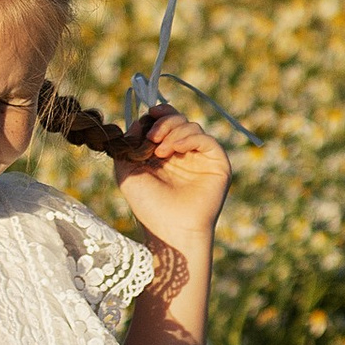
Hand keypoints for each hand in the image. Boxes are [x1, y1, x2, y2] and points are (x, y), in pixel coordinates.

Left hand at [116, 104, 228, 252]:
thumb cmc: (149, 206)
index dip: (157, 115)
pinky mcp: (217, 163)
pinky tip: (175, 149)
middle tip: (152, 136)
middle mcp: (184, 153)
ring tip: (161, 151)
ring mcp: (201, 158)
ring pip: (191, 126)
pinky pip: (206, 139)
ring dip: (173, 132)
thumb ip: (128, 145)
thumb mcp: (127, 172)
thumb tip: (137, 123)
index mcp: (164, 153)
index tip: (148, 116)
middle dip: (164, 122)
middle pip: (178, 120)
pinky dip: (189, 138)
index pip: (164, 122)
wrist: (171, 229)